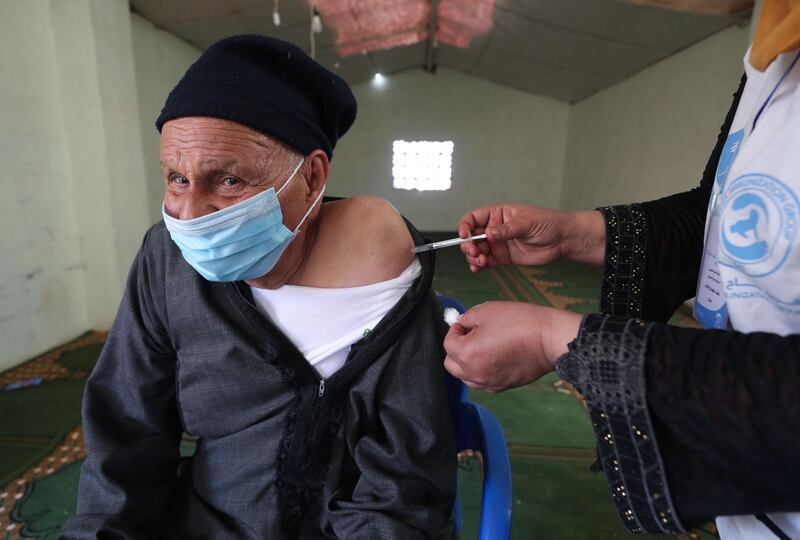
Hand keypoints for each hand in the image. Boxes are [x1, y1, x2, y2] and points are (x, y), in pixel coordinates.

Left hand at [443, 301, 582, 392]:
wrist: (549, 339)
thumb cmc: (520, 322)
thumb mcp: (487, 310)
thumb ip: (467, 318)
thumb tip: (461, 323)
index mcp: (467, 353)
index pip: (448, 343)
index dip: (455, 329)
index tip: (466, 323)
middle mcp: (474, 373)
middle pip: (451, 364)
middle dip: (456, 349)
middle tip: (470, 334)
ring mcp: (489, 382)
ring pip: (466, 376)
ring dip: (467, 362)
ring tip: (484, 346)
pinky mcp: (502, 386)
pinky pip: (483, 381)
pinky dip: (482, 371)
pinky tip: (495, 356)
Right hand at [457, 205, 604, 271]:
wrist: (563, 240)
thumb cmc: (548, 223)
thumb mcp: (527, 223)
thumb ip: (507, 230)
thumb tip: (489, 234)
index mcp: (498, 214)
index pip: (474, 218)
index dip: (465, 226)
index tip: (464, 235)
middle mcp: (495, 229)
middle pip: (472, 236)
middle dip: (469, 245)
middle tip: (474, 252)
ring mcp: (498, 244)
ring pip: (477, 250)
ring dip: (474, 257)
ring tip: (480, 262)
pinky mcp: (503, 257)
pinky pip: (486, 262)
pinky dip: (479, 266)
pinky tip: (478, 269)